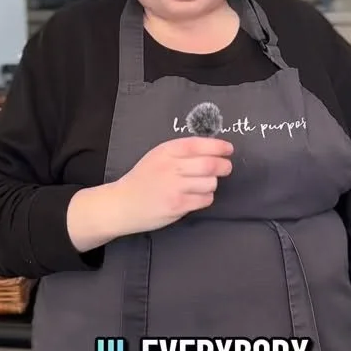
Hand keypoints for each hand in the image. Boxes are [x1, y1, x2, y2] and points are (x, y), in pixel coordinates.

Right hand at [116, 136, 233, 233]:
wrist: (123, 204)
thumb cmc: (143, 179)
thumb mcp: (157, 156)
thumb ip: (180, 152)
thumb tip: (212, 149)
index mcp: (166, 151)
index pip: (198, 145)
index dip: (217, 146)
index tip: (228, 149)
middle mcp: (170, 168)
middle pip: (209, 164)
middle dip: (224, 166)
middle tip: (226, 167)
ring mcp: (174, 188)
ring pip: (210, 183)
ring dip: (212, 183)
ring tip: (204, 184)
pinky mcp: (177, 205)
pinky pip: (204, 199)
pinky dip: (206, 197)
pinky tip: (197, 196)